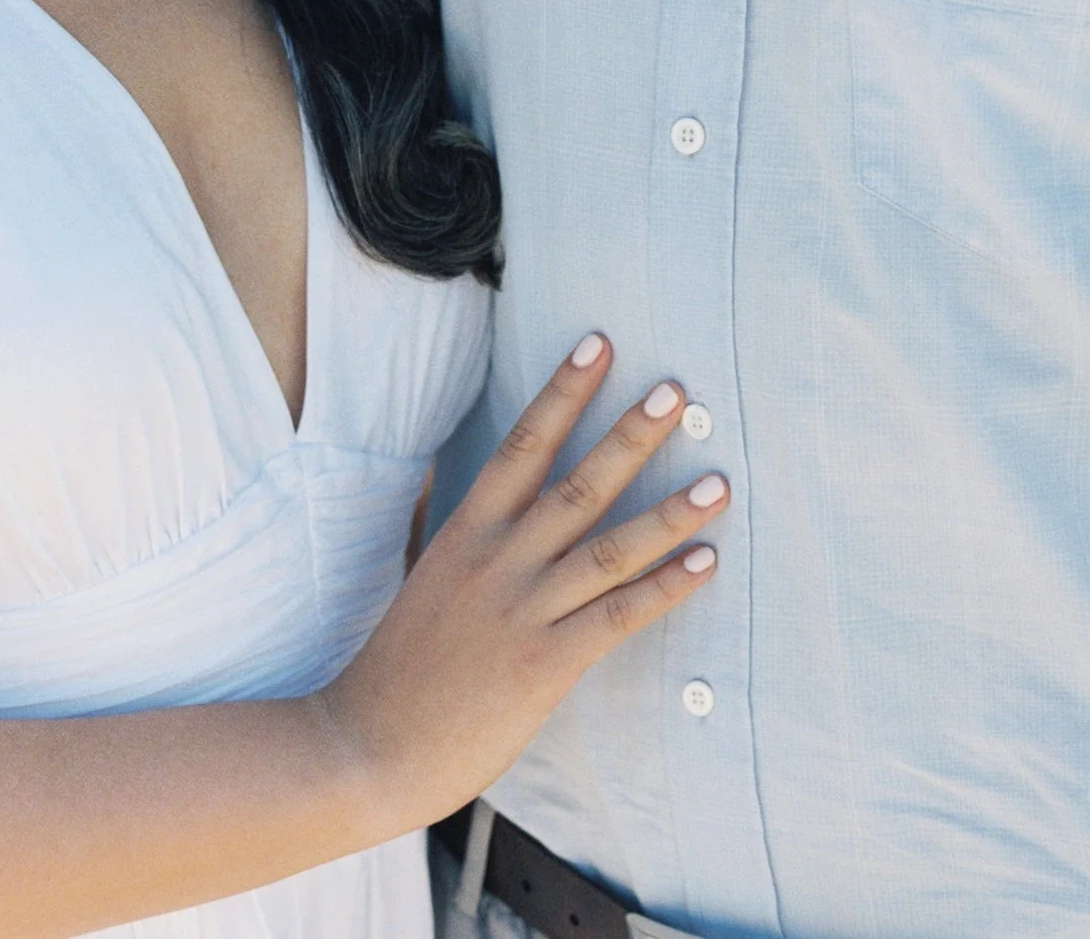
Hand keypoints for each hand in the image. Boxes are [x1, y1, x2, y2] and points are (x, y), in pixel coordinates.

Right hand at [320, 334, 725, 832]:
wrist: (370, 744)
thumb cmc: (399, 664)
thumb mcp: (422, 574)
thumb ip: (447, 526)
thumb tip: (455, 480)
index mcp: (467, 530)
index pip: (523, 444)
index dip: (562, 392)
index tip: (598, 345)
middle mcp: (499, 559)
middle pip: (576, 483)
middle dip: (630, 435)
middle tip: (675, 390)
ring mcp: (524, 610)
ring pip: (609, 546)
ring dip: (670, 512)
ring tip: (718, 482)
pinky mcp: (546, 664)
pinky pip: (617, 617)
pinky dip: (665, 589)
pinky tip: (704, 564)